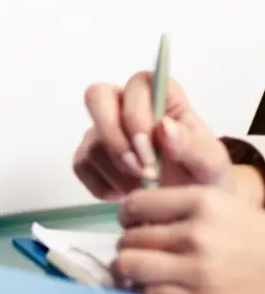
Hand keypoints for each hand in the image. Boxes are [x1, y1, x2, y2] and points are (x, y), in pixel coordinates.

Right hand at [74, 73, 233, 199]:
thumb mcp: (211, 164)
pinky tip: (126, 194)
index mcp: (160, 97)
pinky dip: (103, 185)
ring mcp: (102, 131)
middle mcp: (125, 106)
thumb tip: (164, 127)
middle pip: (97, 96)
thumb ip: (193, 145)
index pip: (137, 85)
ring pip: (93, 142)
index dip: (136, 114)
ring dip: (118, 172)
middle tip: (139, 169)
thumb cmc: (201, 178)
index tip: (152, 151)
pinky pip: (82, 165)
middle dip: (114, 137)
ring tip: (144, 189)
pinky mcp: (87, 156)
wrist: (187, 209)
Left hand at [114, 186, 264, 293]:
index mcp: (205, 202)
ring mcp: (196, 271)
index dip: (129, 216)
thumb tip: (129, 215)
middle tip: (143, 254)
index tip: (133, 224)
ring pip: (127, 266)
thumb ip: (181, 208)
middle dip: (130, 247)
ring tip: (143, 275)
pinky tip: (159, 293)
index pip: (136, 204)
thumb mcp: (227, 211)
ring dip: (128, 272)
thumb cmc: (256, 246)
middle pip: (128, 238)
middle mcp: (198, 234)